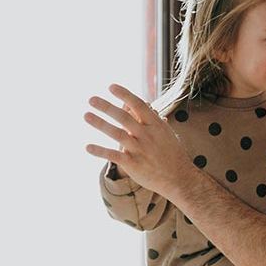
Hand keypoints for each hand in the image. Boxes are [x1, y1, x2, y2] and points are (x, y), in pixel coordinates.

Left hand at [84, 84, 193, 198]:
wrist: (179, 178)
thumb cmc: (172, 154)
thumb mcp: (165, 133)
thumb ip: (153, 120)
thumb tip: (146, 105)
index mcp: (156, 124)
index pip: (138, 105)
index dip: (124, 94)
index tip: (111, 87)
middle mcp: (146, 135)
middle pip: (124, 117)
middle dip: (106, 107)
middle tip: (91, 99)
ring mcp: (139, 149)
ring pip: (116, 133)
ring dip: (100, 123)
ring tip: (86, 115)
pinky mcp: (133, 164)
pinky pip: (113, 156)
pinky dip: (100, 151)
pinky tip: (87, 146)